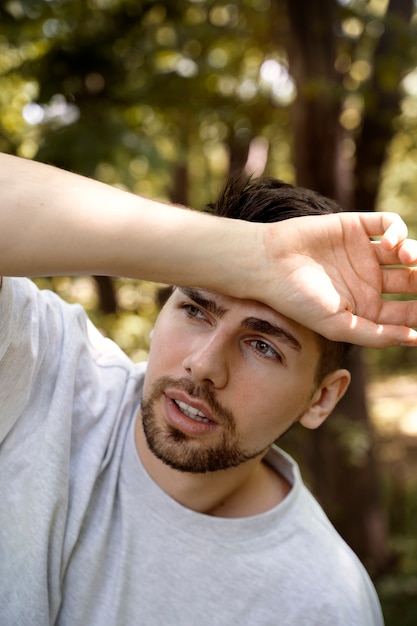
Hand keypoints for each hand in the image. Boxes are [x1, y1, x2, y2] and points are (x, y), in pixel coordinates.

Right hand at [262, 211, 416, 347]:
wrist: (268, 264)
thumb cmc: (297, 300)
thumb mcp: (337, 325)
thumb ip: (375, 335)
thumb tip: (414, 339)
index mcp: (365, 307)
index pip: (405, 312)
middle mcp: (368, 280)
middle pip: (411, 281)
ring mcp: (363, 252)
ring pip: (405, 252)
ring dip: (415, 255)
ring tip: (409, 260)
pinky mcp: (356, 227)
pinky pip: (389, 225)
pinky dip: (398, 232)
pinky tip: (391, 245)